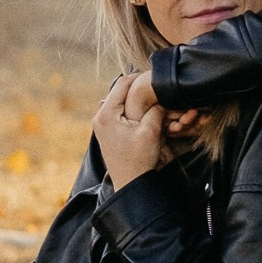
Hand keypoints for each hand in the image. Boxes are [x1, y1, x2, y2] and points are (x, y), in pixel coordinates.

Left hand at [94, 69, 165, 190]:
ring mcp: (102, 125)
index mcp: (106, 114)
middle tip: (155, 88)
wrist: (131, 185)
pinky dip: (132, 109)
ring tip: (152, 99)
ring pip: (121, 101)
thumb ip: (155, 108)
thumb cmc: (139, 160)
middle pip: (120, 91)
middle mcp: (99, 117)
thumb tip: (161, 92)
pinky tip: (145, 112)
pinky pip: (120, 112)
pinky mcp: (107, 132)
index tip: (156, 76)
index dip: (140, 77)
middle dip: (138, 88)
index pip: (122, 83)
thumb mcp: (151, 131)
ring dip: (136, 99)